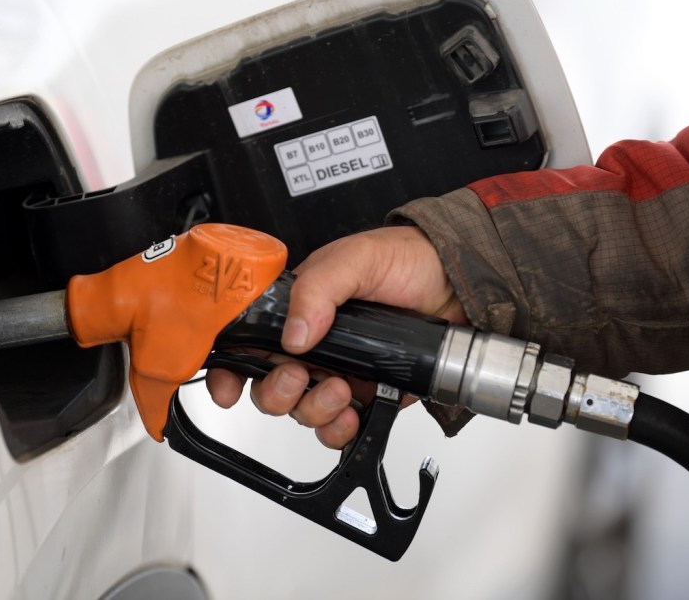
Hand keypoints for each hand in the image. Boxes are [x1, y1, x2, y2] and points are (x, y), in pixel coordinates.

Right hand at [206, 225, 464, 447]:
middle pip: (269, 386)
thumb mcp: (358, 258)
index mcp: (299, 308)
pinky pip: (339, 426)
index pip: (249, 341)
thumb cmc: (410, 260)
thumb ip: (319, 288)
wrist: (461, 284)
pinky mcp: (368, 394)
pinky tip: (353, 414)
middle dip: (277, 392)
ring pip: (302, 410)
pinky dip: (340, 429)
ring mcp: (339, 371)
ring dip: (314, 410)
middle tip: (300, 377)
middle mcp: (313, 343)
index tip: (227, 387)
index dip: (230, 367)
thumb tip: (295, 333)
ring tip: (341, 389)